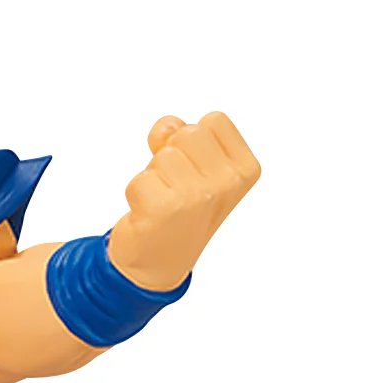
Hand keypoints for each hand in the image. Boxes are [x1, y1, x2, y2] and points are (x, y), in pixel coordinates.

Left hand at [107, 112, 260, 291]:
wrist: (161, 261)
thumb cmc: (179, 205)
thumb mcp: (196, 164)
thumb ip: (185, 133)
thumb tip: (168, 128)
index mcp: (245, 169)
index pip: (214, 120)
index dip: (193, 141)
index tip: (194, 170)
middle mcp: (228, 183)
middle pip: (188, 132)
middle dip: (172, 154)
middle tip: (175, 186)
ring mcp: (199, 196)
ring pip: (163, 155)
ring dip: (154, 176)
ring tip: (164, 201)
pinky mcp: (166, 208)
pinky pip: (138, 179)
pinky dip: (136, 194)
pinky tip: (149, 216)